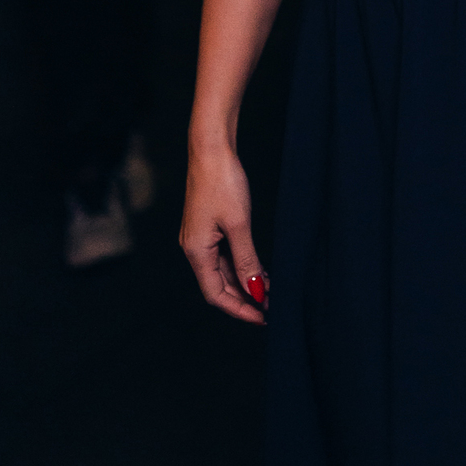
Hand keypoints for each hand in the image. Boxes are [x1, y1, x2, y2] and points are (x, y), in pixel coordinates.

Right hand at [180, 145, 267, 324]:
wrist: (211, 148)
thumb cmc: (222, 182)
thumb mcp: (238, 224)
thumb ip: (246, 259)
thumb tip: (256, 289)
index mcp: (196, 251)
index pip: (216, 294)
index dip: (239, 309)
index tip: (264, 317)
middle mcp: (194, 248)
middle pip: (218, 285)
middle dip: (244, 298)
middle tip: (271, 307)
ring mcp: (200, 237)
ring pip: (222, 271)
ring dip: (244, 282)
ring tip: (270, 291)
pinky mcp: (208, 226)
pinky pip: (223, 256)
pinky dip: (241, 265)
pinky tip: (259, 269)